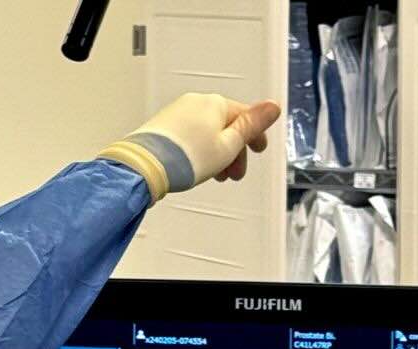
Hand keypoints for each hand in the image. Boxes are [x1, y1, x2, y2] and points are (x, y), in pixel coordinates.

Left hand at [99, 93, 280, 200]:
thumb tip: (273, 106)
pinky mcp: (161, 127)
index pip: (245, 115)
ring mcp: (175, 114)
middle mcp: (194, 103)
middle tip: (234, 175)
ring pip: (206, 133)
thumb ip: (252, 126)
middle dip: (234, 151)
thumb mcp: (229, 145)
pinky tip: (195, 168)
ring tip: (215, 176)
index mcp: (215, 103)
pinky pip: (188, 137)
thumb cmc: (185, 158)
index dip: (255, 136)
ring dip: (216, 154)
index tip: (259, 149)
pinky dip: (198, 151)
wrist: (144, 167)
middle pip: (224, 126)